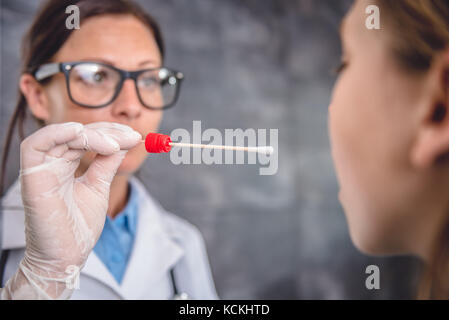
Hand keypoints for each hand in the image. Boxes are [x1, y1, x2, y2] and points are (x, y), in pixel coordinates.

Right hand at [1, 122, 140, 298]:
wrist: (67, 256)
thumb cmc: (79, 226)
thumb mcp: (99, 186)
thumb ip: (108, 162)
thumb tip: (126, 139)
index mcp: (65, 164)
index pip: (85, 136)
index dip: (109, 132)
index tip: (134, 136)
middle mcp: (51, 163)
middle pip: (76, 132)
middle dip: (105, 131)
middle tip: (130, 137)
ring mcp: (40, 169)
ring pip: (60, 134)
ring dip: (90, 134)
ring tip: (114, 144)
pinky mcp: (32, 177)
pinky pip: (35, 145)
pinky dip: (57, 133)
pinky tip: (81, 134)